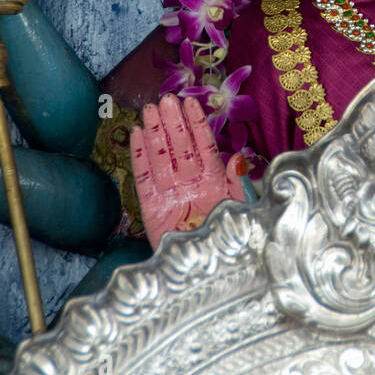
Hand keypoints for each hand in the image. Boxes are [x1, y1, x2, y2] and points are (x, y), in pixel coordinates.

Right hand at [131, 94, 246, 249]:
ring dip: (155, 133)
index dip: (197, 125)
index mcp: (213, 183)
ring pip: (161, 157)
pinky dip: (139, 157)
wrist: (202, 275)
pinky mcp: (151, 209)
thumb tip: (238, 158)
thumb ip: (237, 184)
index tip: (190, 104)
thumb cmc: (224, 243)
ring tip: (149, 110)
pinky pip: (144, 179)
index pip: (204, 147)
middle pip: (180, 148)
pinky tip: (135, 136)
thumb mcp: (238, 212)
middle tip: (166, 99)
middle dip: (173, 123)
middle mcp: (190, 184)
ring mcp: (170, 195)